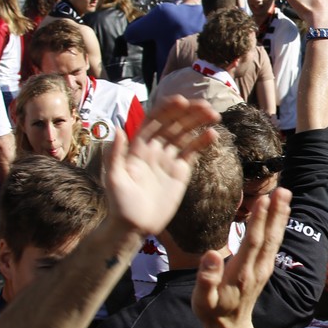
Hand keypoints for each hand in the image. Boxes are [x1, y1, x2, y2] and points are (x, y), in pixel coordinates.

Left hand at [105, 96, 219, 235]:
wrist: (135, 227)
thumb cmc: (120, 205)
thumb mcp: (113, 180)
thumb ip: (115, 155)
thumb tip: (118, 130)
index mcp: (138, 147)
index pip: (154, 121)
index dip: (167, 109)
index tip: (182, 100)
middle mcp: (154, 149)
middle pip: (173, 124)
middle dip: (188, 113)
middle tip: (205, 105)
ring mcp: (168, 159)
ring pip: (185, 134)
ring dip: (198, 122)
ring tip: (214, 115)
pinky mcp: (180, 171)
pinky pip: (193, 152)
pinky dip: (202, 142)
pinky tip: (213, 134)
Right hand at [193, 188, 291, 327]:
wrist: (230, 327)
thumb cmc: (212, 311)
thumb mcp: (202, 300)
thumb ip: (206, 279)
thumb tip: (211, 255)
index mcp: (241, 273)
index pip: (252, 242)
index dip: (258, 221)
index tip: (264, 200)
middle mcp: (257, 269)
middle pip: (268, 237)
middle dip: (275, 213)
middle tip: (283, 190)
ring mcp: (264, 268)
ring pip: (274, 239)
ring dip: (281, 216)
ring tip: (286, 194)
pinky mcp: (265, 267)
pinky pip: (274, 243)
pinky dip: (279, 226)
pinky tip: (283, 212)